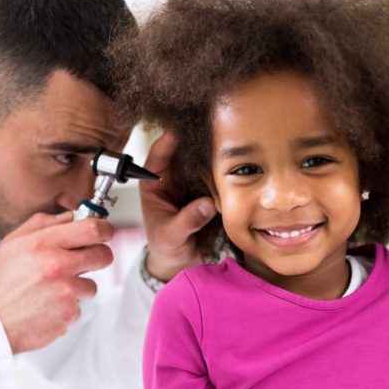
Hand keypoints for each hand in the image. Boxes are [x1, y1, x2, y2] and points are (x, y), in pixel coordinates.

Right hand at [0, 212, 113, 353]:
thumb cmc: (3, 282)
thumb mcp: (13, 243)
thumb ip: (41, 223)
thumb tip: (69, 217)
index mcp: (44, 244)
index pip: (92, 228)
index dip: (104, 228)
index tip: (104, 231)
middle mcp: (57, 265)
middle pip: (103, 255)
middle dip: (98, 256)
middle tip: (86, 259)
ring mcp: (65, 291)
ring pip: (92, 284)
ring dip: (79, 286)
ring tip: (55, 288)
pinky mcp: (69, 312)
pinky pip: (80, 305)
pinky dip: (68, 306)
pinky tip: (49, 304)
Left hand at [141, 132, 216, 281]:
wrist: (179, 261)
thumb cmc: (166, 247)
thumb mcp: (172, 236)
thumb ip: (188, 220)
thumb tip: (207, 205)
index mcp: (153, 184)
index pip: (157, 155)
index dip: (168, 141)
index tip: (181, 130)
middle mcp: (171, 177)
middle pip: (181, 149)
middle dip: (194, 138)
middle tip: (210, 127)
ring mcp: (189, 180)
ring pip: (199, 157)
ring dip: (211, 150)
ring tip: (226, 138)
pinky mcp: (206, 187)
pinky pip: (214, 171)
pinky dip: (223, 166)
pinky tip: (235, 159)